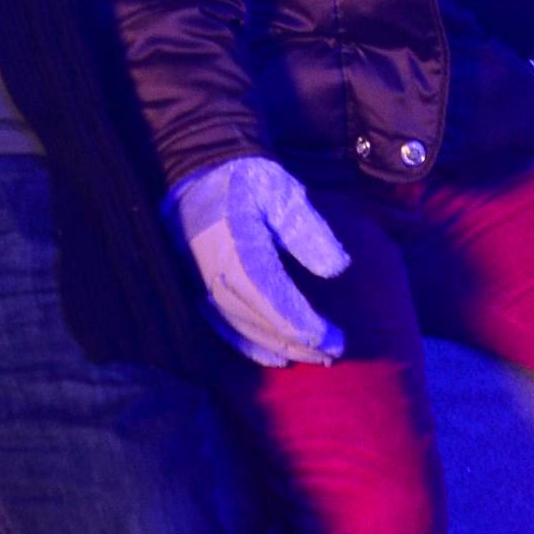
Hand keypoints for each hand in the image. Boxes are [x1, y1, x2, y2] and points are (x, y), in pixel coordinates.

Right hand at [171, 156, 351, 366]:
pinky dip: (250, 346)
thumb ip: (307, 229)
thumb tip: (336, 269)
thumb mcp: (281, 192)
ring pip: (243, 329)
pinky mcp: (197, 291)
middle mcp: (215, 274)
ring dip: (280, 348)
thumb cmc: (246, 181)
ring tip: (314, 358)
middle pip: (260, 321)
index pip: (274, 299)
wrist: (197, 175)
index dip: (304, 325)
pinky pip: (223, 327)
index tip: (335, 340)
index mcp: (237, 249)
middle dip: (298, 343)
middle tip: (333, 354)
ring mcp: (202, 285)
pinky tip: (274, 357)